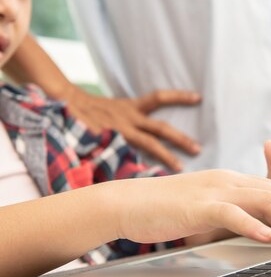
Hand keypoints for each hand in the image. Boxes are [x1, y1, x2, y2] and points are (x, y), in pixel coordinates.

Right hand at [63, 86, 200, 171]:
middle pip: (161, 127)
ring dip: (166, 156)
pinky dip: (136, 167)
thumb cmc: (95, 110)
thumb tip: (161, 132)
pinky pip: (126, 156)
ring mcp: (120, 131)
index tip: (199, 97)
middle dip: (181, 138)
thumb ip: (135, 120)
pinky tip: (150, 180)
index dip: (179, 96)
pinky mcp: (109, 141)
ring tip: (181, 167)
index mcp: (132, 107)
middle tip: (198, 149)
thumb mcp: (118, 109)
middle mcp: (129, 118)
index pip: (160, 97)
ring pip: (148, 143)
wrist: (65, 103)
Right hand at [111, 170, 270, 257]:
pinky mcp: (199, 206)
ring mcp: (216, 191)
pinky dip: (254, 225)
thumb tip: (259, 228)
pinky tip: (269, 239)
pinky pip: (232, 213)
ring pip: (266, 201)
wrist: (128, 202)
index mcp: (234, 180)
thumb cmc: (167, 209)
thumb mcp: (208, 206)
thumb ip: (233, 211)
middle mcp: (230, 181)